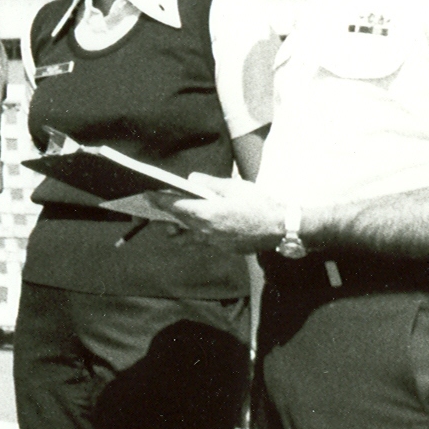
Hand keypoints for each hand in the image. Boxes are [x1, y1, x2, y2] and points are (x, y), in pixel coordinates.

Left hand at [160, 174, 290, 254]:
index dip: (159, 200)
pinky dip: (194, 235)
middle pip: (178, 222)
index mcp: (207, 214)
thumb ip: (210, 184)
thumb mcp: (235, 187)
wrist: (281, 228)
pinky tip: (196, 228)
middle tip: (153, 205)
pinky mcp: (223, 248)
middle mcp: (206, 231)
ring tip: (168, 224)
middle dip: (164, 214)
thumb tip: (191, 179)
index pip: (176, 207)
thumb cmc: (259, 204)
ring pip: (187, 238)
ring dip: (176, 230)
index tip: (147, 195)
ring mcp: (214, 242)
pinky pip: (202, 242)